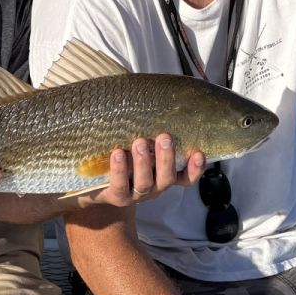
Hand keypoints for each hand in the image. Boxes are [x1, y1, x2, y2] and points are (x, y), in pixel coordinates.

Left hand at [81, 134, 205, 208]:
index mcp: (165, 176)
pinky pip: (120, 185)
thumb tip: (158, 98)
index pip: (186, 178)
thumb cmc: (125, 157)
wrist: (96, 182)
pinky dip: (119, 169)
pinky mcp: (117, 197)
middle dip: (167, 158)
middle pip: (167, 178)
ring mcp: (136, 195)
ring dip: (144, 162)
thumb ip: (151, 132)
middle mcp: (154, 187)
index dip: (195, 169)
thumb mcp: (142, 146)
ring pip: (145, 182)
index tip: (199, 154)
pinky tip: (117, 153)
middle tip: (165, 138)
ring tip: (140, 143)